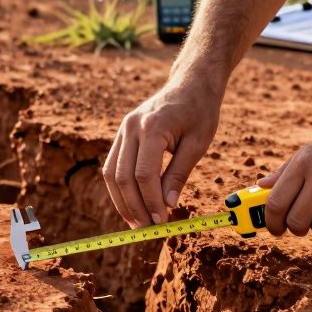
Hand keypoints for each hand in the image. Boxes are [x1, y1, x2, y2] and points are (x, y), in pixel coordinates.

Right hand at [103, 78, 221, 227]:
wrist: (191, 83)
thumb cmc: (200, 111)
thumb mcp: (198, 143)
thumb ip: (179, 174)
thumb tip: (167, 205)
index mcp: (152, 127)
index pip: (144, 174)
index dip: (150, 201)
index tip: (161, 221)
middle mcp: (131, 127)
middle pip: (123, 176)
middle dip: (134, 206)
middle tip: (148, 228)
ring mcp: (124, 128)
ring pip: (111, 173)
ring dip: (121, 201)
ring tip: (136, 222)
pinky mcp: (122, 133)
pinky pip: (113, 165)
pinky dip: (119, 187)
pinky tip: (131, 204)